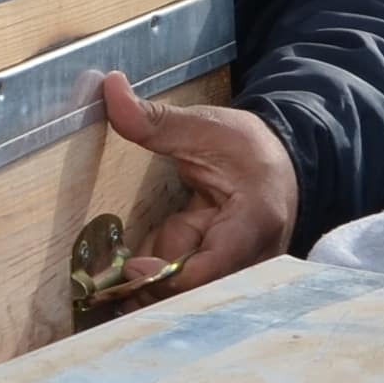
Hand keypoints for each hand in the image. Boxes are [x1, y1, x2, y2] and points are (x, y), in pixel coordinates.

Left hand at [89, 72, 300, 295]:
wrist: (280, 166)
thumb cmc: (247, 148)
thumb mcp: (205, 128)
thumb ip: (157, 120)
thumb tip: (110, 88)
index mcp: (253, 223)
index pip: (212, 267)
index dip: (168, 275)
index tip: (130, 266)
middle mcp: (249, 260)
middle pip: (195, 292)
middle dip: (149, 291)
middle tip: (103, 290)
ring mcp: (234, 273)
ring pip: (184, 294)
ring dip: (146, 290)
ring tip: (105, 292)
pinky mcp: (216, 277)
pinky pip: (180, 287)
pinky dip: (152, 283)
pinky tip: (122, 286)